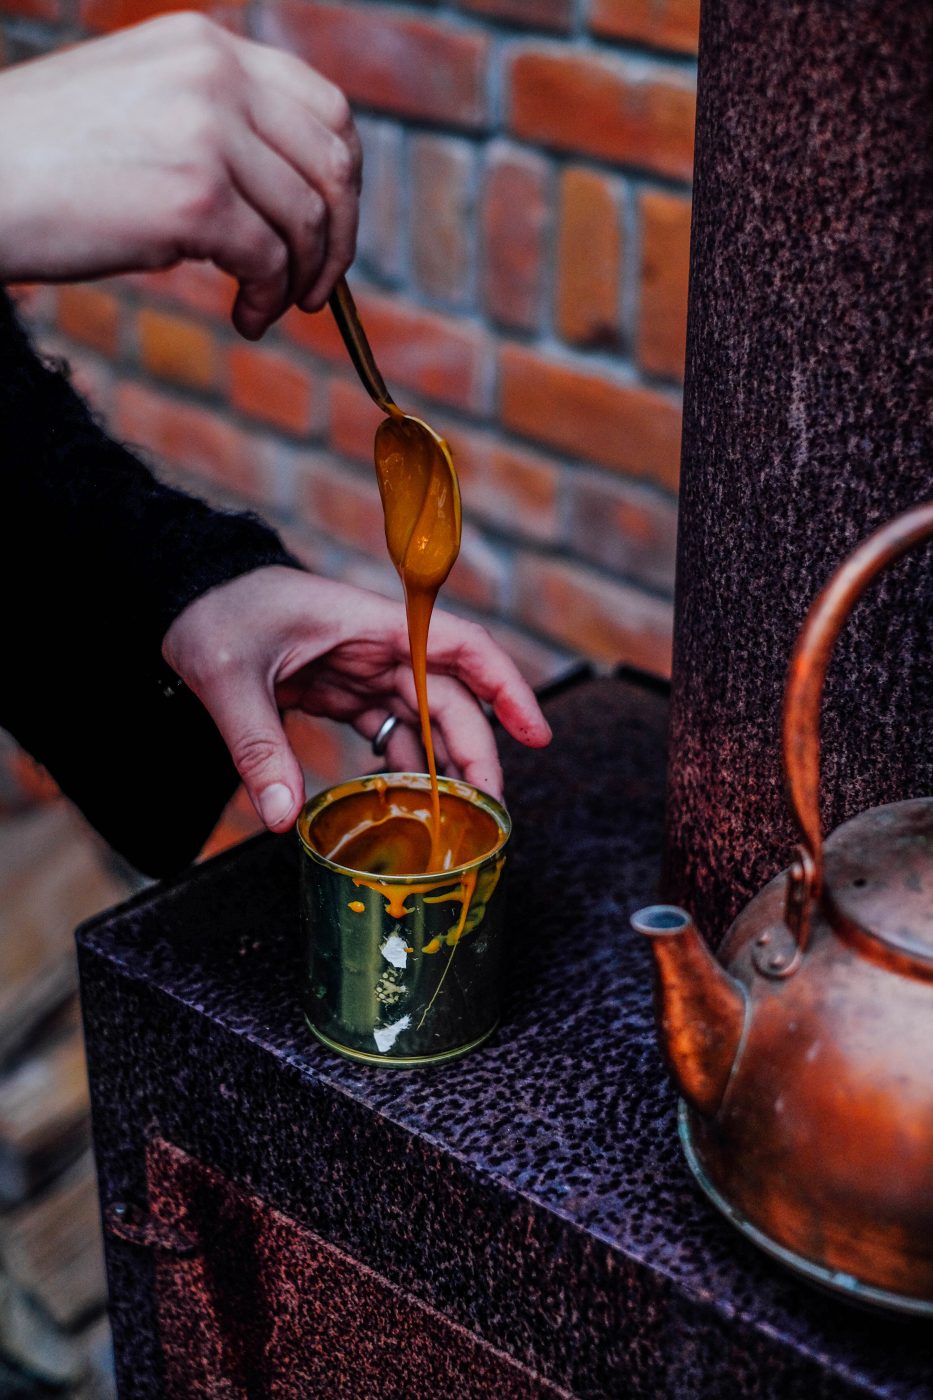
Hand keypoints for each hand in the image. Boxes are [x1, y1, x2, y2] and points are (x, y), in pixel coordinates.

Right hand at [0, 14, 359, 336]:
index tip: (331, 227)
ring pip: (308, 220)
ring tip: (266, 309)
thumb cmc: (48, 163)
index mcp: (206, 48)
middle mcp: (215, 76)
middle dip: (339, 237)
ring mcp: (208, 132)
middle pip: (334, 163)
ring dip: (300, 280)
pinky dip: (267, 301)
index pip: (325, 106)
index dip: (344, 179)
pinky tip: (244, 319)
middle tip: (315, 287)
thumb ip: (215, 125)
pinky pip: (270, 261)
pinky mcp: (196, 197)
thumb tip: (291, 195)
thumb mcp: (143, 107)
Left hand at [162, 567, 552, 830]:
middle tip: (490, 815)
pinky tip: (407, 805)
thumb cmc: (213, 613)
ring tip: (456, 823)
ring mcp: (363, 671)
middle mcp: (378, 647)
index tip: (535, 733)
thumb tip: (283, 816)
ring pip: (422, 722)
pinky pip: (387, 732)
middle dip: (475, 754)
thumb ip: (256, 745)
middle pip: (448, 699)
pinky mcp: (343, 692)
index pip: (460, 647)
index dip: (505, 686)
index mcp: (370, 625)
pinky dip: (402, 767)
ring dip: (442, 768)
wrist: (183, 597)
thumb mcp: (228, 676)